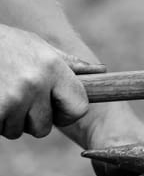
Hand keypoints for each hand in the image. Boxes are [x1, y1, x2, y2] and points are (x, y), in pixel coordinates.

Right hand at [0, 24, 104, 138]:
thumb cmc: (4, 45)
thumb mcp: (37, 46)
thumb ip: (68, 64)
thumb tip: (101, 72)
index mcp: (53, 67)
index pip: (79, 108)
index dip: (67, 112)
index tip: (55, 108)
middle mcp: (36, 83)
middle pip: (45, 126)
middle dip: (30, 118)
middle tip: (16, 96)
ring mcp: (12, 98)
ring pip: (18, 131)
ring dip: (7, 119)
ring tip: (0, 92)